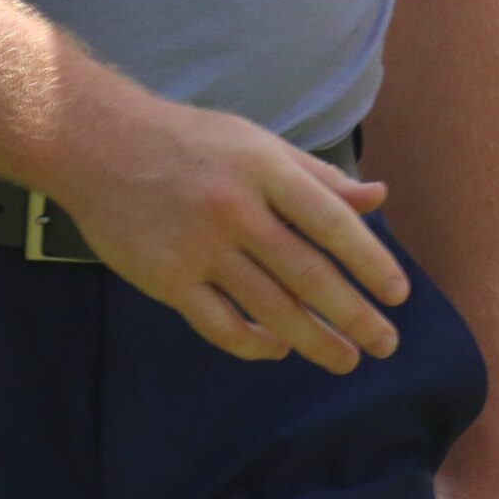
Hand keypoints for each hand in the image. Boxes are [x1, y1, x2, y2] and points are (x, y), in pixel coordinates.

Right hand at [45, 89, 409, 372]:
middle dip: (352, 314)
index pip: (331, 222)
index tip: (399, 294)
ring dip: (312, 339)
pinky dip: (252, 343)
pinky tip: (279, 349)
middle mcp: (236, 209)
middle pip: (306, 274)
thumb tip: (378, 197)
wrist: (99, 144)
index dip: (369, 261)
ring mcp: (199, 247)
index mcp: (265, 169)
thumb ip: (319, 177)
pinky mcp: (165, 278)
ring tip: (345, 358)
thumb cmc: (191, 140)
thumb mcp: (259, 144)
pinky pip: (218, 324)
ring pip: (267, 307)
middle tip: (386, 344)